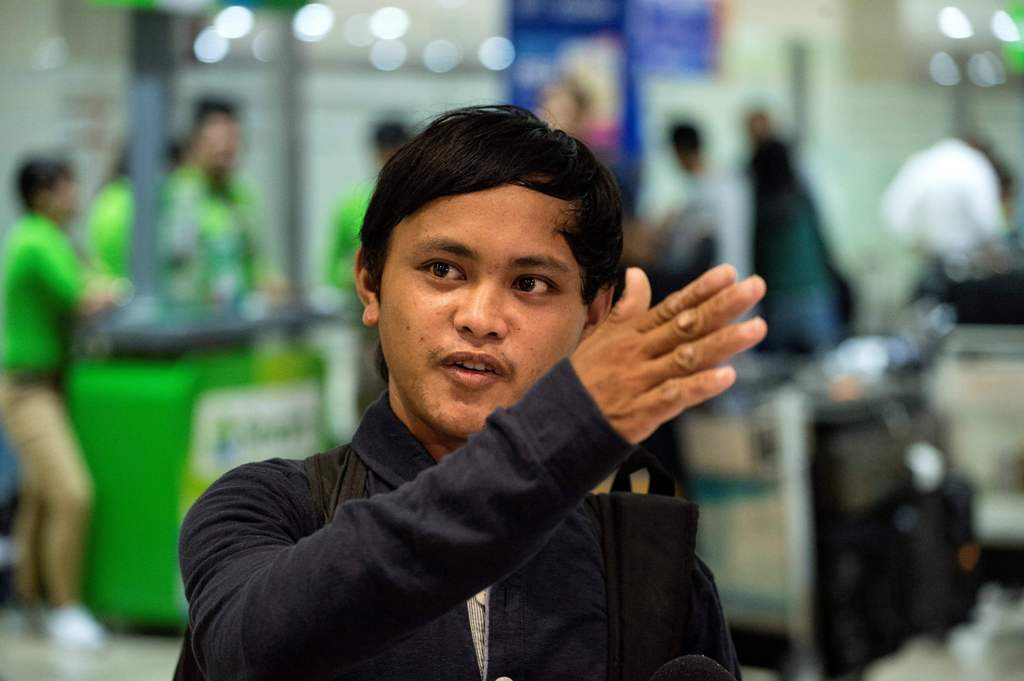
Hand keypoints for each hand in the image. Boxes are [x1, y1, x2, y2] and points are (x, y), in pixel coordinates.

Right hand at [570, 265, 766, 443]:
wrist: (556, 424)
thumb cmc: (582, 380)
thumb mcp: (599, 337)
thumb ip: (625, 309)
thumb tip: (637, 274)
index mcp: (631, 334)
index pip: (672, 306)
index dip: (702, 289)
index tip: (730, 272)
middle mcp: (639, 353)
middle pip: (687, 325)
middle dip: (724, 306)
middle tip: (755, 288)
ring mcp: (640, 381)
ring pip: (688, 357)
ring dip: (724, 343)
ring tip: (756, 328)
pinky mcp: (641, 412)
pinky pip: (674, 396)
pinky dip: (700, 387)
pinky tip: (727, 377)